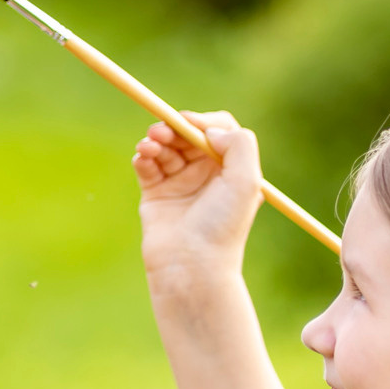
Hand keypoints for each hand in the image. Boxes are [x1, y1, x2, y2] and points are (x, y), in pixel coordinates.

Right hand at [132, 111, 263, 282]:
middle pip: (186, 135)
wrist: (191, 267)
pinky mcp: (155, 194)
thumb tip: (209, 131)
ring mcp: (179, 183)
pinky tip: (142, 159)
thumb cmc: (222, 227)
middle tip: (160, 132)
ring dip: (155, 141)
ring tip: (148, 146)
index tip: (186, 123)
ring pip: (165, 147)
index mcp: (230, 169)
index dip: (201, 121)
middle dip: (172, 128)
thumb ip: (239, 145)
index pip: (217, 130)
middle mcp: (206, 174)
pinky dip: (143, 157)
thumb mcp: (246, 182)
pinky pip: (146, 165)